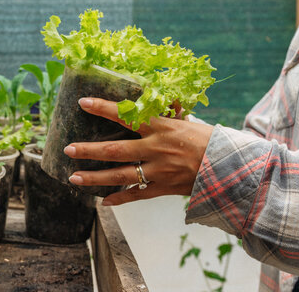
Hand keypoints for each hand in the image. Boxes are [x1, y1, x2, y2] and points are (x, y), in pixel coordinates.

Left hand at [64, 97, 213, 205]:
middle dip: (89, 150)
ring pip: (121, 175)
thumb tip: (147, 94)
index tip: (82, 103)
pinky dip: (120, 199)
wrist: (230, 167)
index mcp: (161, 126)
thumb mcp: (185, 119)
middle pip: (115, 149)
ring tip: (73, 178)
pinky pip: (137, 195)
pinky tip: (104, 203)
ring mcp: (158, 170)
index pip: (126, 114)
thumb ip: (163, 111)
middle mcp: (156, 148)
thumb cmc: (207, 138)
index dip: (103, 108)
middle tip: (67, 149)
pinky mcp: (164, 188)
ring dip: (95, 177)